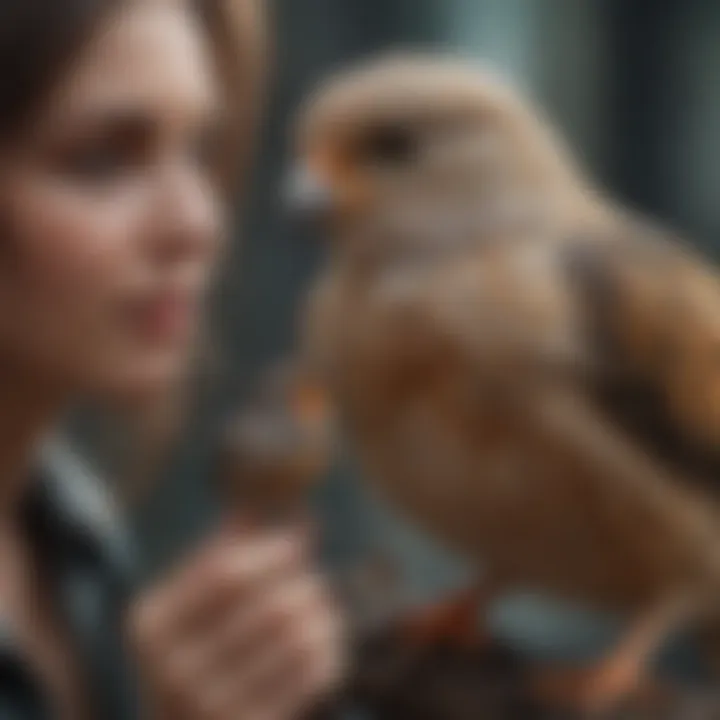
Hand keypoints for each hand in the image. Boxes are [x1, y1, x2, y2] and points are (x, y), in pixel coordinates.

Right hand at [128, 522, 344, 719]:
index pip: (226, 572)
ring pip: (295, 642)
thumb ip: (218, 556)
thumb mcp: (189, 608)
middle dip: (303, 586)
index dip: (271, 550)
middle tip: (317, 583)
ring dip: (321, 618)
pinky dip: (327, 652)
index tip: (300, 539)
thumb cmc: (194, 657)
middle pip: (268, 607)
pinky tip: (325, 645)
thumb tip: (255, 506)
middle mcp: (170, 669)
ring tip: (324, 611)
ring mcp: (206, 707)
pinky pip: (308, 678)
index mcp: (150, 624)